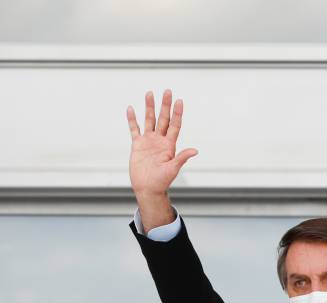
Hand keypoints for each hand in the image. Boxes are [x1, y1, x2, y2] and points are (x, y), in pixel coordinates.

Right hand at [126, 89, 197, 228]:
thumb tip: (195, 151)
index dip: (177, 113)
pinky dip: (132, 119)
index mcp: (170, 145)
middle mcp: (160, 140)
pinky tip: (131, 109)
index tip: (179, 101)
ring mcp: (148, 141)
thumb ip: (182, 158)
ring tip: (150, 94)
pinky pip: (134, 129)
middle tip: (167, 91)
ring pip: (149, 120)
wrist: (148, 188)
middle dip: (165, 105)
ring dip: (149, 107)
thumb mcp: (173, 169)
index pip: (175, 125)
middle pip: (163, 118)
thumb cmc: (162, 182)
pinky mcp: (137, 145)